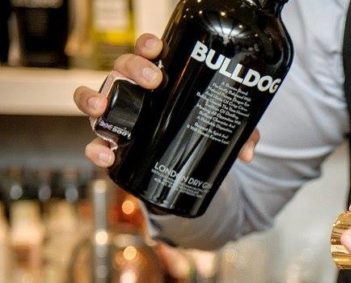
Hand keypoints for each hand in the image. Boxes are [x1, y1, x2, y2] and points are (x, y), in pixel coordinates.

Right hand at [73, 33, 259, 168]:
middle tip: (154, 80)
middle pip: (122, 68)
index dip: (148, 46)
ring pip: (97, 96)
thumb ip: (237, 133)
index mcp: (157, 76)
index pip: (147, 52)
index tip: (158, 49)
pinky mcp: (110, 140)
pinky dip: (95, 148)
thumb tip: (248, 151)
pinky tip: (105, 154)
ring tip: (102, 106)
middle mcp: (132, 89)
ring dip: (94, 98)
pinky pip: (95, 141)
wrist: (179, 162)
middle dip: (133, 69)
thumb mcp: (218, 127)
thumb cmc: (193, 128)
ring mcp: (117, 113)